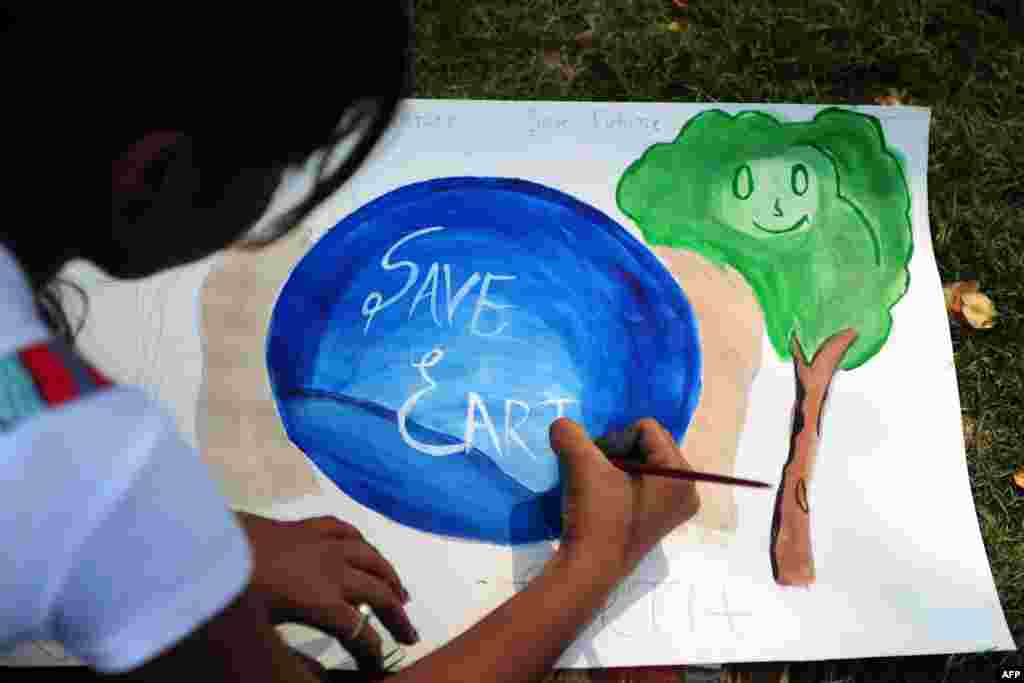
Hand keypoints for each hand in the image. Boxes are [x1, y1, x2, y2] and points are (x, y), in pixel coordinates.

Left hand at [236, 512, 418, 670]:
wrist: (201, 541)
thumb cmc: (226, 592)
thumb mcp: (257, 633)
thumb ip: (289, 657)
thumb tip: (310, 677)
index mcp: (320, 600)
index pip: (359, 632)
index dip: (372, 651)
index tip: (376, 666)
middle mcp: (330, 568)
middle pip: (377, 592)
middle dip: (396, 615)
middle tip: (409, 633)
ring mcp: (320, 543)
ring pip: (369, 556)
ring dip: (389, 576)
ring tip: (401, 593)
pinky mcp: (304, 526)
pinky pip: (344, 529)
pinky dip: (361, 542)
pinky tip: (364, 548)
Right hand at [549, 417, 700, 578]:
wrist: (588, 569)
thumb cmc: (597, 516)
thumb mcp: (584, 466)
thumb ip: (572, 435)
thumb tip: (560, 425)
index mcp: (681, 476)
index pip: (647, 429)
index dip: (616, 439)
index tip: (600, 464)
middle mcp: (686, 491)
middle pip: (648, 444)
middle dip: (617, 451)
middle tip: (597, 472)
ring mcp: (672, 508)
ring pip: (640, 462)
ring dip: (613, 466)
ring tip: (597, 486)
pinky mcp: (655, 519)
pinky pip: (639, 482)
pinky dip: (617, 481)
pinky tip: (601, 496)